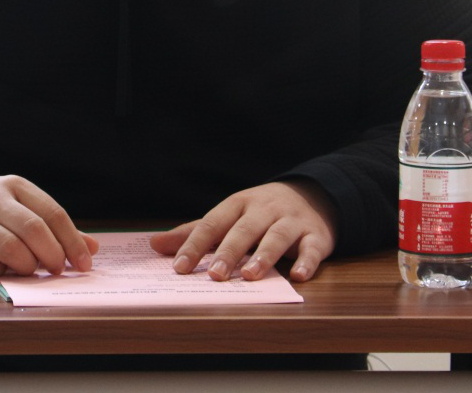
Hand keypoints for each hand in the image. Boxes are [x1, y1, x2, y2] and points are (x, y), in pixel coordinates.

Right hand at [0, 175, 99, 276]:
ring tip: (30, 271)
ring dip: (26, 265)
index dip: (72, 241)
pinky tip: (2, 270)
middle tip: (57, 271)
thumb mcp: (20, 211)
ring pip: (9, 246)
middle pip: (33, 228)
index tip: (84, 264)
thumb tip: (93, 248)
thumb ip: (55, 229)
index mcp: (14, 186)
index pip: (52, 213)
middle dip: (52, 255)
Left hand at [149, 181, 335, 282]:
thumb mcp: (229, 216)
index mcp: (238, 204)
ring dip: (264, 256)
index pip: (212, 224)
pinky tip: (298, 276)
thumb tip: (154, 244)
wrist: (313, 196)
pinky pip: (312, 248)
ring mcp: (291, 221)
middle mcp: (264, 210)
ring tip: (250, 275)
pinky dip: (306, 261)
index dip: (195, 245)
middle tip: (214, 275)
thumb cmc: (261, 213)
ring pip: (277, 236)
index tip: (179, 268)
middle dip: (229, 252)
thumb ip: (195, 232)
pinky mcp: (316, 236)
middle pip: (244, 229)